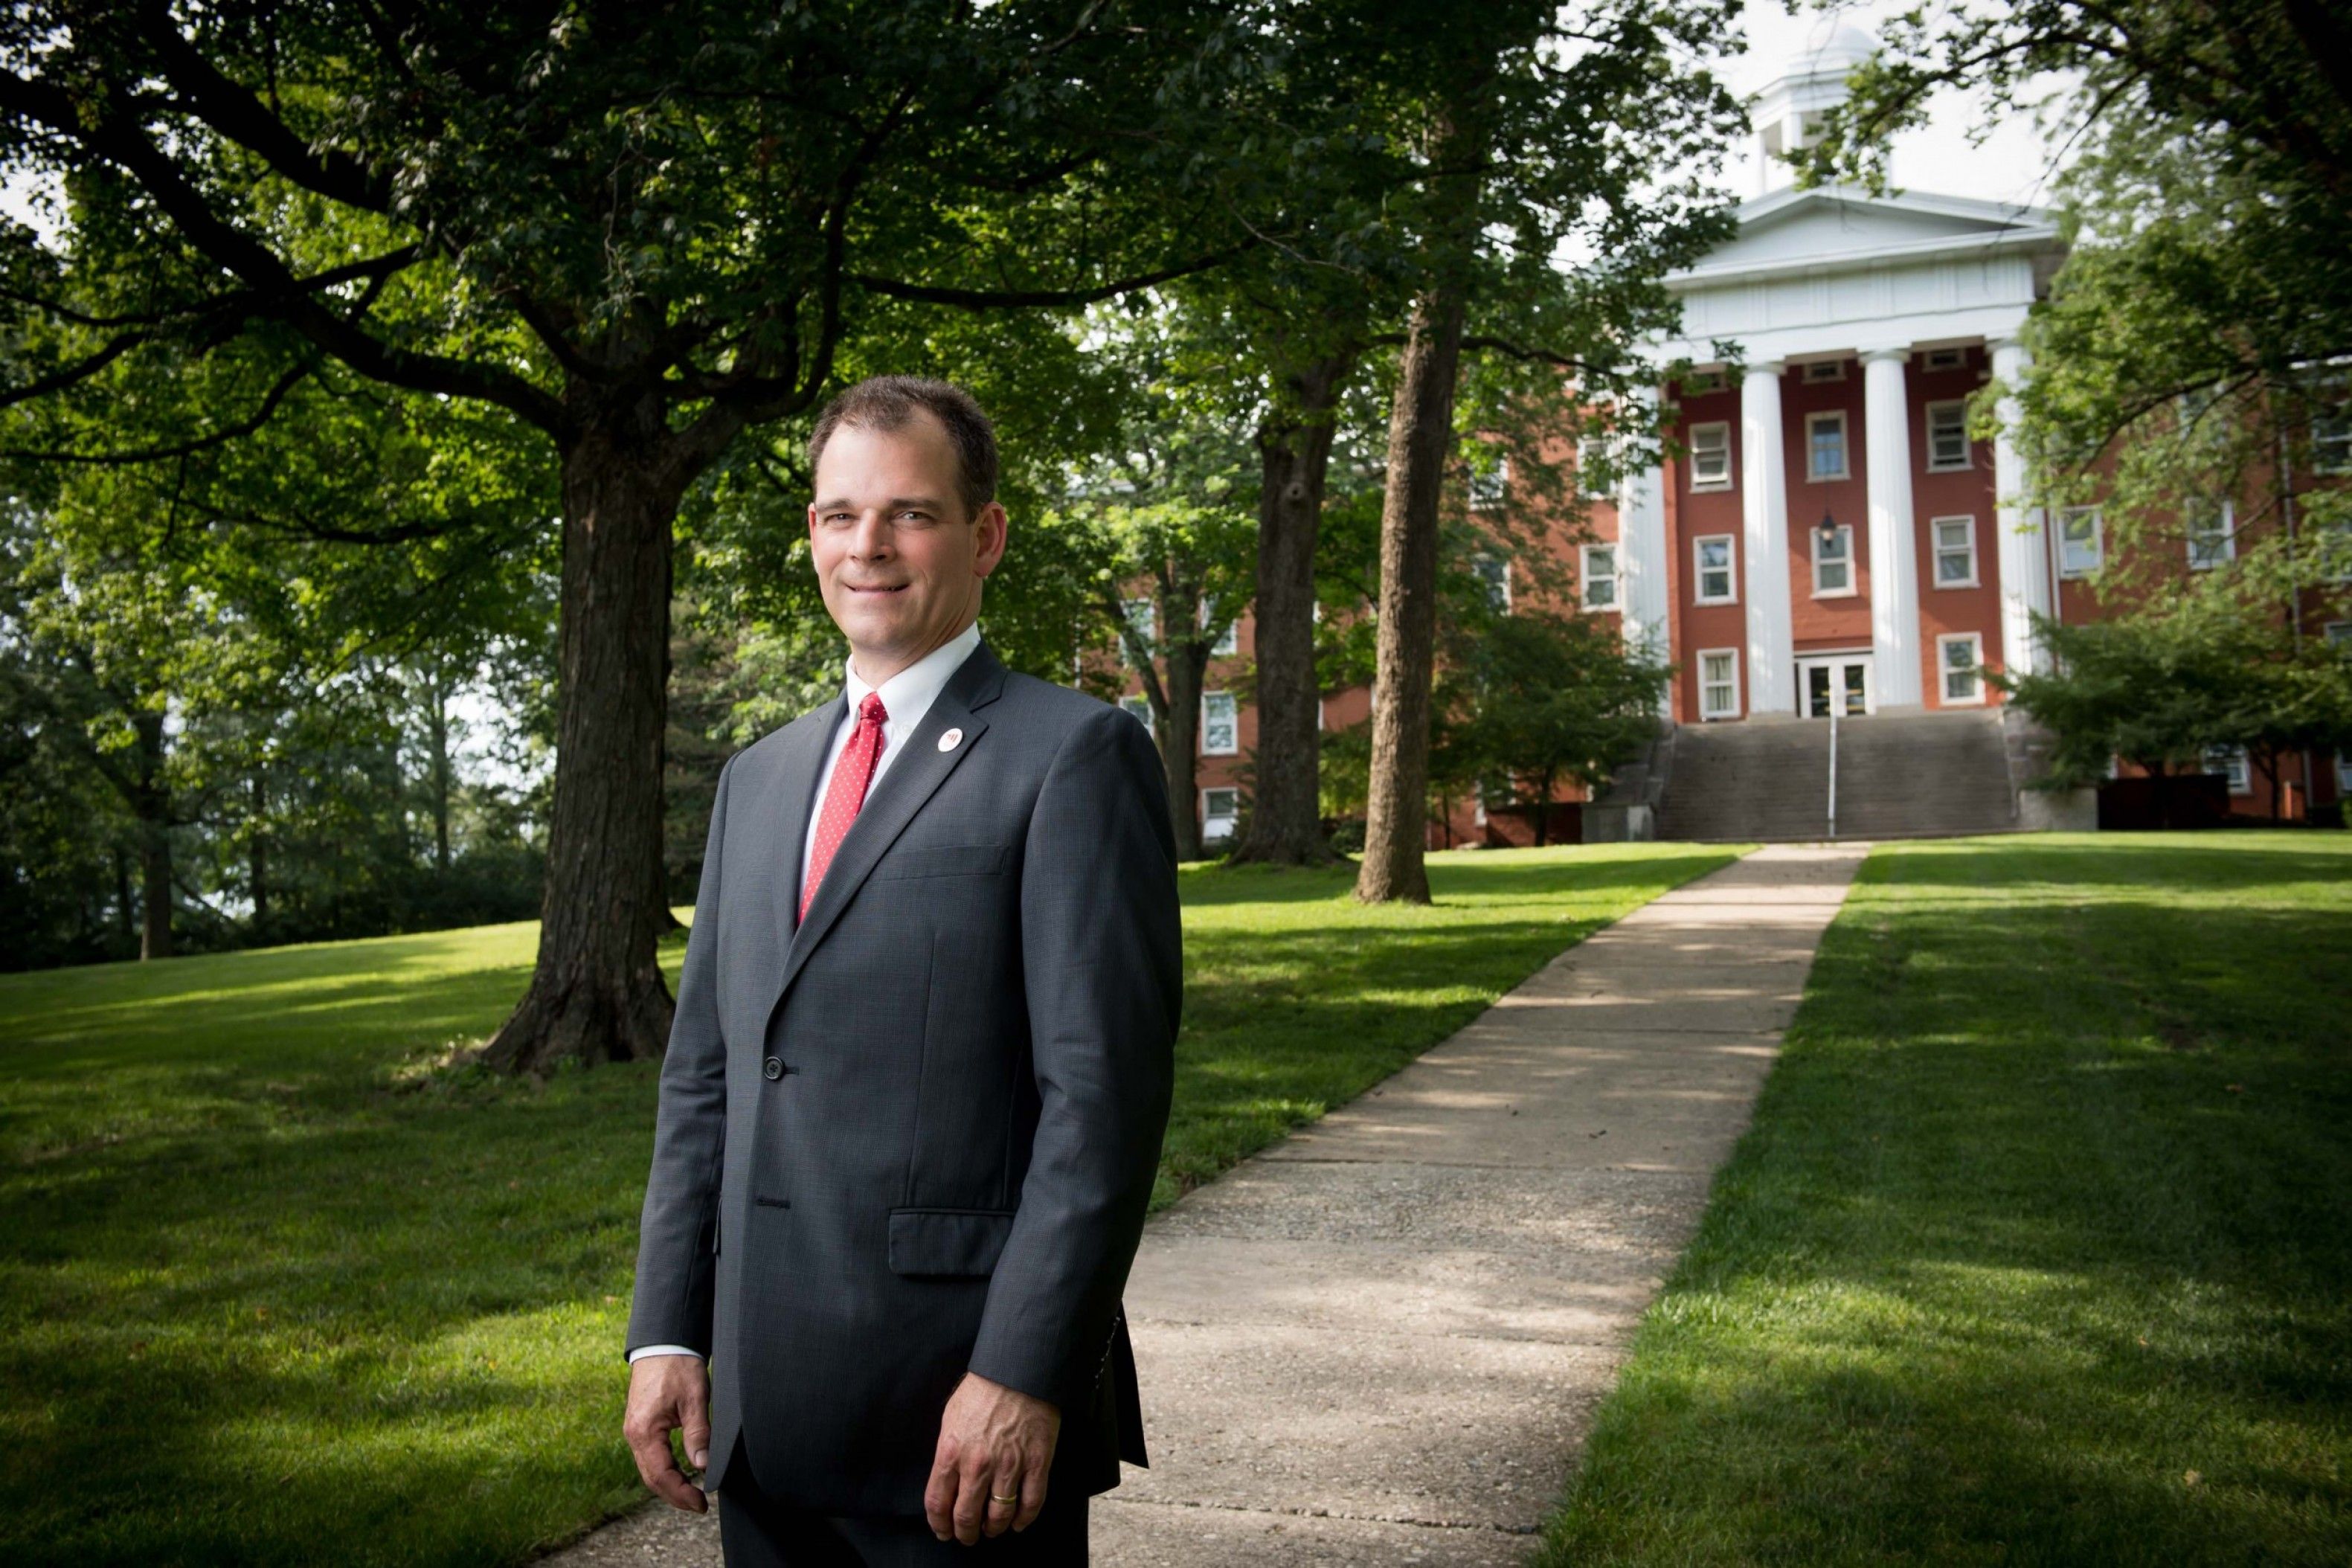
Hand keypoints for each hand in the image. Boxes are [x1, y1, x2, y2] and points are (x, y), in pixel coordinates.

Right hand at [623, 1353, 711, 1513]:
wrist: (663, 1341)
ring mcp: (635, 1430)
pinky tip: (681, 1474)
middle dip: (675, 1495)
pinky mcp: (640, 1425)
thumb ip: (697, 1433)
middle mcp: (634, 1435)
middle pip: (652, 1478)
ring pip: (649, 1469)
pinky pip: (650, 1456)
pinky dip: (665, 1470)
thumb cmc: (678, 1365)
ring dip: (669, 1485)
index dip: (681, 1494)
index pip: (661, 1475)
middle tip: (699, 1506)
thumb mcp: (695, 1398)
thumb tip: (702, 1465)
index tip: (701, 1504)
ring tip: (692, 1495)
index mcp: (644, 1431)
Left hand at [923, 1372, 1060, 1543]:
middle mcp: (978, 1464)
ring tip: (992, 1529)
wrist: (1019, 1369)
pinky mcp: (1037, 1463)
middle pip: (966, 1517)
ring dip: (993, 1529)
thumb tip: (945, 1479)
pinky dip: (1024, 1520)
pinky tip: (1018, 1523)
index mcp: (951, 1452)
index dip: (939, 1524)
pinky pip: (1031, 1504)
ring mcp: (1009, 1466)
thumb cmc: (983, 1388)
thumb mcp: (951, 1416)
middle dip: (965, 1533)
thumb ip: (947, 1451)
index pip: (938, 1503)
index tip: (943, 1531)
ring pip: (999, 1516)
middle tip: (968, 1537)